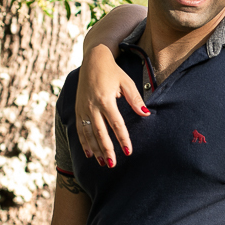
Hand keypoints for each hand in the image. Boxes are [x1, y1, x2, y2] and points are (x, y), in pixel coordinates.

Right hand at [75, 45, 147, 166]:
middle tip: (112, 164)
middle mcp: (92, 105)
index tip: (128, 151)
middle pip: (100, 132)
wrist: (92, 60)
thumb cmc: (113, 72)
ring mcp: (83, 108)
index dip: (123, 139)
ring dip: (95, 149)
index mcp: (105, 99)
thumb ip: (135, 99)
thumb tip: (146, 114)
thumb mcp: (126, 82)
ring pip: (88, 133)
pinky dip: (84, 142)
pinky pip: (80, 129)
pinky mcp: (78, 109)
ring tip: (102, 163)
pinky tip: (90, 154)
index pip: (116, 124)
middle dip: (106, 150)